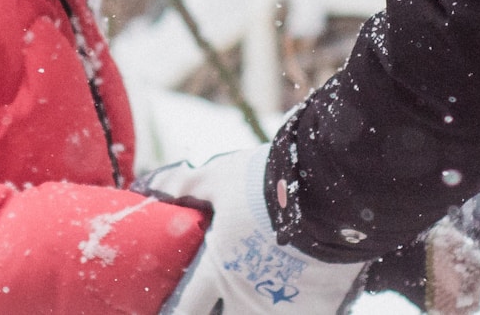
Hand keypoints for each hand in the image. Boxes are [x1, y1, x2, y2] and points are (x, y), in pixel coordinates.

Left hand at [136, 145, 366, 313]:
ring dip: (252, 309)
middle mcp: (245, 299)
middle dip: (219, 312)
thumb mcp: (219, 178)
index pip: (184, 310)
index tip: (173, 310)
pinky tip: (291, 297)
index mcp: (217, 271)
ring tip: (255, 299)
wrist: (331, 189)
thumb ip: (186, 186)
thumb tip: (149, 185)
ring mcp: (283, 309)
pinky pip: (297, 314)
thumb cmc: (266, 182)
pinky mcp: (319, 309)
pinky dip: (290, 307)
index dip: (174, 314)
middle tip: (217, 300)